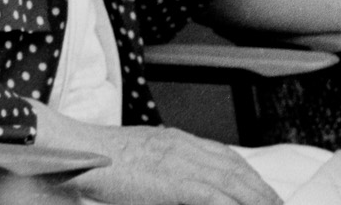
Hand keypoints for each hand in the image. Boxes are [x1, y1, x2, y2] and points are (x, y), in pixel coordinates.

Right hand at [32, 106, 278, 204]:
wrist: (74, 151)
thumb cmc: (96, 160)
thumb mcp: (137, 161)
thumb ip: (161, 171)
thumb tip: (176, 187)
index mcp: (177, 142)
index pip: (227, 158)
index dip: (250, 177)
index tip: (266, 193)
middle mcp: (185, 148)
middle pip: (237, 171)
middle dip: (262, 191)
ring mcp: (180, 162)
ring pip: (232, 183)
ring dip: (257, 199)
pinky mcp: (173, 181)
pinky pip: (212, 196)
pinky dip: (232, 204)